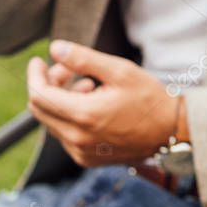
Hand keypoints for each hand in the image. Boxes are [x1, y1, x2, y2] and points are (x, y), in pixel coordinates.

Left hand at [26, 40, 181, 166]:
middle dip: (48, 85)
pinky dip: (71, 115)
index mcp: (84, 115)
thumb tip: (55, 48)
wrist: (171, 131)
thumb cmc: (149, 98)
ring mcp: (80, 152)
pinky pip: (65, 134)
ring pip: (52, 121)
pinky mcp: (86, 158)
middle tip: (68, 69)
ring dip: (61, 100)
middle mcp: (77, 138)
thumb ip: (84, 59)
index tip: (38, 61)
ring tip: (90, 85)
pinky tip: (94, 104)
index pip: (39, 95)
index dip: (35, 75)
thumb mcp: (120, 71)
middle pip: (40, 109)